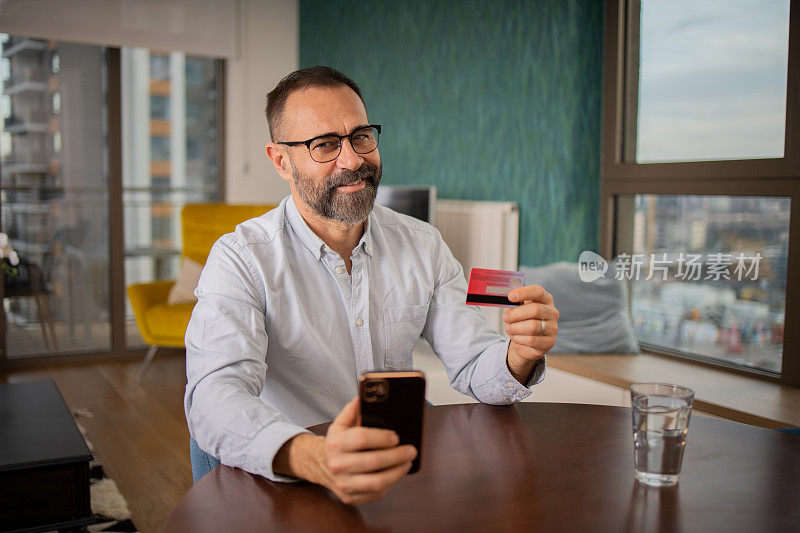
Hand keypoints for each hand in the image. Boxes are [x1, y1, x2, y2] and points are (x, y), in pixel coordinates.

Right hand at [277, 397, 415, 504]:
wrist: (320, 466)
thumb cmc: (337, 443)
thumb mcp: (340, 424)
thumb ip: (353, 410)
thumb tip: (363, 397)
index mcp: (336, 443)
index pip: (361, 438)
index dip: (382, 437)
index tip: (396, 436)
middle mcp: (337, 465)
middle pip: (373, 461)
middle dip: (397, 455)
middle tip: (411, 450)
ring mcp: (343, 484)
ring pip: (377, 482)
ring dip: (397, 472)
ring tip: (407, 462)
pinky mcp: (351, 497)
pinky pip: (376, 494)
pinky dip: (390, 484)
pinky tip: (396, 473)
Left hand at [503, 284, 558, 381]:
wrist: (526, 341)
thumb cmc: (522, 320)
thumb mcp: (517, 309)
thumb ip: (513, 303)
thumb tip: (506, 301)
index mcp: (545, 299)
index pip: (538, 291)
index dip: (524, 293)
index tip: (510, 297)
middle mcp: (552, 312)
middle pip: (535, 309)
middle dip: (516, 314)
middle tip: (506, 318)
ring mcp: (553, 327)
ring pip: (533, 326)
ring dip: (515, 328)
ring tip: (509, 328)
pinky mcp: (550, 342)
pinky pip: (532, 340)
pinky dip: (519, 338)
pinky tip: (514, 336)